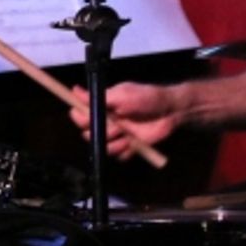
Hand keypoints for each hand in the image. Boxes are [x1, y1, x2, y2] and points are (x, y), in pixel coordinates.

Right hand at [70, 81, 184, 160]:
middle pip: (88, 133)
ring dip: (113, 143)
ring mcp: (118, 135)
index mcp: (103, 106)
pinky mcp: (129, 147)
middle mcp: (108, 121)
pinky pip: (119, 156)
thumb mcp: (122, 95)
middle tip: (116, 127)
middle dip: (100, 132)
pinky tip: (134, 144)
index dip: (81, 118)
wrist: (171, 111)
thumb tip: (75, 90)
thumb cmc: (147, 98)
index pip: (81, 114)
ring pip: (103, 147)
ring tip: (127, 136)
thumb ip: (99, 97)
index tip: (87, 119)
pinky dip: (125, 151)